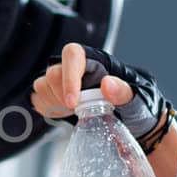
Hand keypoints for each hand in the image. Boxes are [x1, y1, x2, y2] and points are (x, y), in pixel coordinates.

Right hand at [31, 44, 172, 147]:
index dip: (68, 77)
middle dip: (62, 96)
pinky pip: (38, 99)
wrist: (135, 121)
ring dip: (54, 103)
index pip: (72, 55)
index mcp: (95, 61)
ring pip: (42, 86)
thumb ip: (124, 92)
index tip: (72, 102)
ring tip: (73, 112)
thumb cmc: (138, 105)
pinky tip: (65, 114)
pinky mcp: (55, 95)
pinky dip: (48, 109)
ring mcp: (64, 81)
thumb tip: (107, 84)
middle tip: (78, 110)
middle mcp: (76, 68)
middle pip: (53, 73)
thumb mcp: (138, 100)